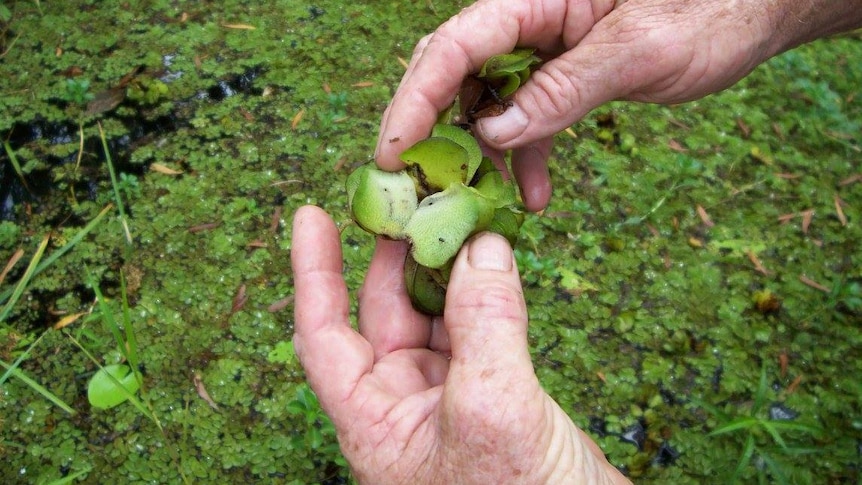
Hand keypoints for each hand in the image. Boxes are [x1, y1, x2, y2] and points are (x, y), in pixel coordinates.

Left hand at [291, 205, 628, 483]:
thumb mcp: (494, 409)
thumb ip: (485, 323)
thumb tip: (483, 245)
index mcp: (374, 423)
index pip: (324, 336)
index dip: (313, 273)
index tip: (312, 216)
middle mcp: (403, 410)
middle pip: (383, 317)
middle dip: (394, 257)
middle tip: (409, 200)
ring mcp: (450, 404)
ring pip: (435, 320)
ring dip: (446, 271)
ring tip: (459, 217)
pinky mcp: (495, 398)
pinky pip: (479, 332)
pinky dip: (486, 295)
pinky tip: (496, 261)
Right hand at [375, 0, 861, 211]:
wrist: (754, 10)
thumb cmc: (710, 9)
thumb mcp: (640, 49)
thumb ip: (564, 88)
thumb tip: (491, 133)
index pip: (454, 46)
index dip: (414, 99)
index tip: (392, 153)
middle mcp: (528, 19)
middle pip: (453, 73)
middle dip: (432, 131)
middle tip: (417, 190)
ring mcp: (542, 48)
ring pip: (483, 102)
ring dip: (480, 156)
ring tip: (480, 208)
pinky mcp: (561, 75)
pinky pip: (526, 119)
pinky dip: (525, 158)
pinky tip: (534, 198)